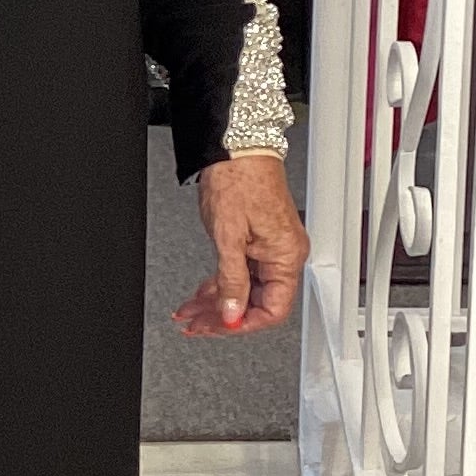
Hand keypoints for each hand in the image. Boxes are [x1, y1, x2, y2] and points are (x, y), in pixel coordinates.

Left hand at [176, 151, 306, 336]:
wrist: (236, 148)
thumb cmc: (239, 181)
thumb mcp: (228, 238)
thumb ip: (231, 280)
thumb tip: (231, 313)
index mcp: (286, 256)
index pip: (272, 310)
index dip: (242, 323)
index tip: (217, 327)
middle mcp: (284, 254)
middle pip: (255, 302)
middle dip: (222, 315)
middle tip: (194, 324)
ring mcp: (271, 247)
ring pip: (244, 288)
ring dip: (216, 302)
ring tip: (190, 312)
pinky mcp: (257, 239)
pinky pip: (240, 271)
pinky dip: (220, 283)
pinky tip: (201, 294)